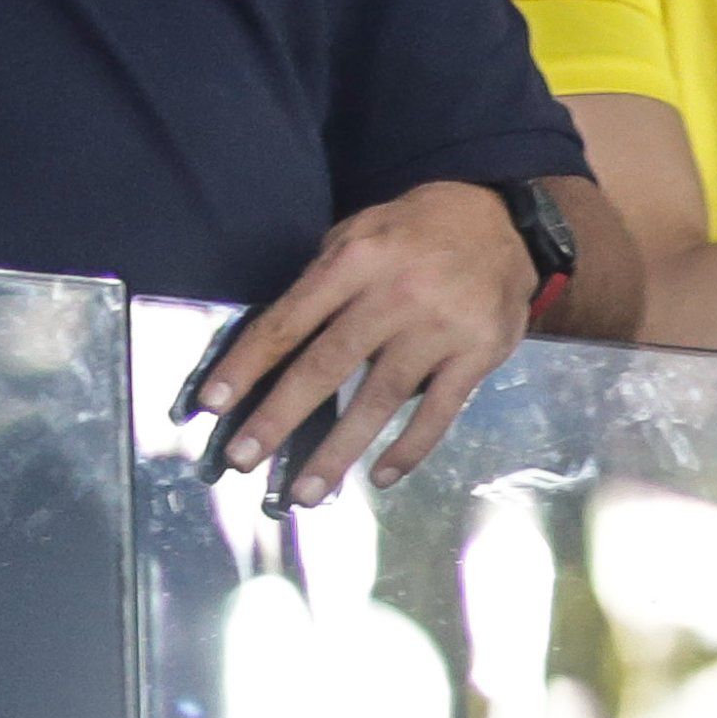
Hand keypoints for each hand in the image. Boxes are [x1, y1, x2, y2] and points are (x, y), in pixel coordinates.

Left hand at [187, 178, 531, 504]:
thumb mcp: (360, 231)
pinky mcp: (478, 355)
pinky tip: (381, 476)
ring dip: (338, 452)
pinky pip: (438, 413)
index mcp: (356, 260)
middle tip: (241, 460)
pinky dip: (409, 449)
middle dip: (279, 417)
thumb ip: (323, 279)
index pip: (289, 320)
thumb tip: (277, 338)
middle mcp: (394, 295)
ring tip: (304, 493)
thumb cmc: (416, 229)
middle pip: (326, 365)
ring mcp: (439, 328)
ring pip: (379, 400)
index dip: (247, 364)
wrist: (505, 224)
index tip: (211, 404)